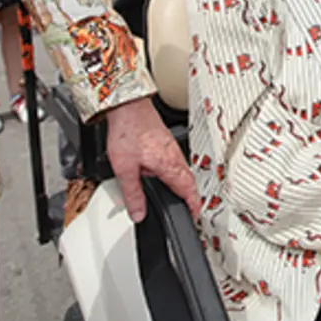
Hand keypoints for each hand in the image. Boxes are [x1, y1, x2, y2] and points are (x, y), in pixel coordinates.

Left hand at [105, 97, 199, 221]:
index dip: (193, 206)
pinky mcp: (164, 140)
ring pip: (183, 169)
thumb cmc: (128, 131)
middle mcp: (174, 156)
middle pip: (189, 181)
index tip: (195, 215)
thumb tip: (138, 213)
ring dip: (184, 183)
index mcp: (169, 165)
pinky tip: (165, 171)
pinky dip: (176, 171)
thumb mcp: (125, 169)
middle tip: (190, 208)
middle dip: (191, 196)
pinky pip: (176, 160)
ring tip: (179, 194)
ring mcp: (171, 146)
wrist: (127, 105)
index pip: (188, 190)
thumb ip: (132, 194)